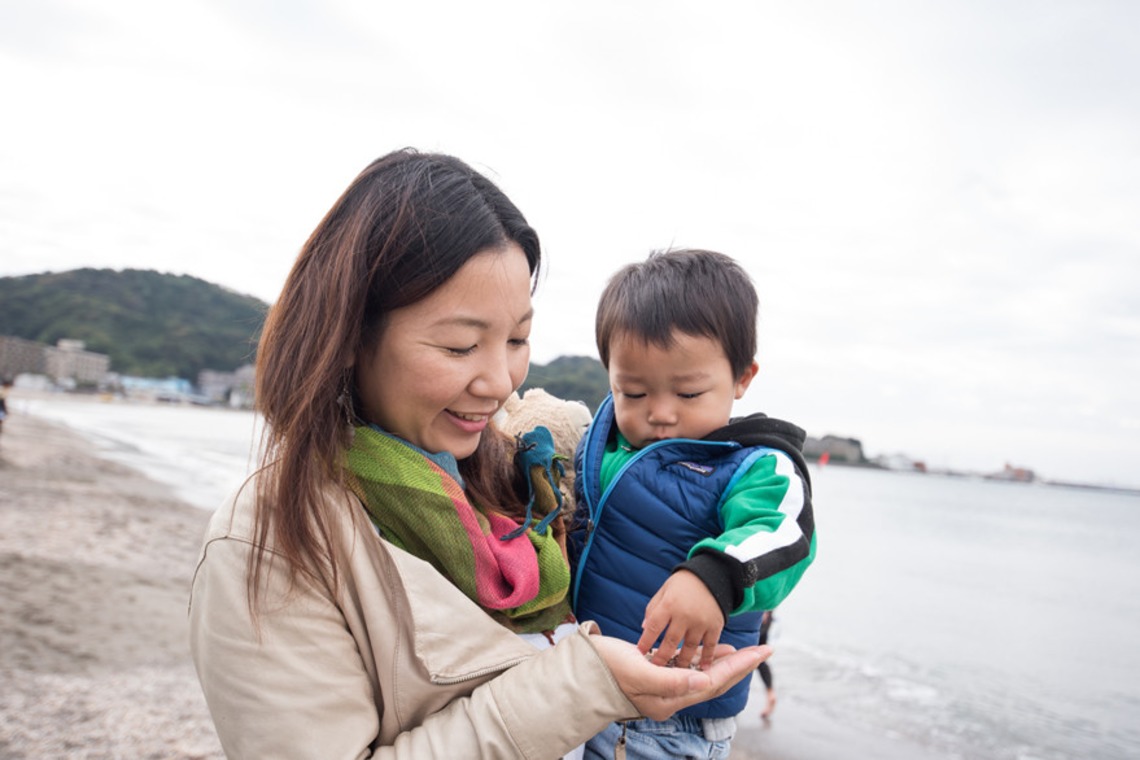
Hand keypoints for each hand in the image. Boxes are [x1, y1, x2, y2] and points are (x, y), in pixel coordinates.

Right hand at [590, 636, 769, 720]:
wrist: (579, 671)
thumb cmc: (606, 669)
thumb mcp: (639, 673)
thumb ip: (673, 680)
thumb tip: (706, 682)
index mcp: (670, 699)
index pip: (715, 681)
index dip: (740, 665)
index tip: (761, 652)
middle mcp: (671, 696)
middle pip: (715, 680)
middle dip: (740, 665)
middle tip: (763, 650)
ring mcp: (664, 687)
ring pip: (704, 675)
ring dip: (724, 662)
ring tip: (745, 651)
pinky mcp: (656, 675)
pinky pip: (688, 669)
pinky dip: (703, 659)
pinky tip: (711, 651)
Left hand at [637, 570, 723, 669]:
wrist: (712, 574)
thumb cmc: (683, 584)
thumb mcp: (664, 591)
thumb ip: (653, 609)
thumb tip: (645, 630)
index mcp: (669, 604)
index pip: (654, 627)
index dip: (645, 642)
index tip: (639, 654)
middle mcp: (685, 614)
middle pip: (671, 642)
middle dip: (662, 658)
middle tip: (655, 670)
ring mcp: (701, 621)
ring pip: (690, 648)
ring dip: (681, 662)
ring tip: (675, 674)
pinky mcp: (715, 625)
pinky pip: (710, 646)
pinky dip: (707, 659)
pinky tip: (702, 670)